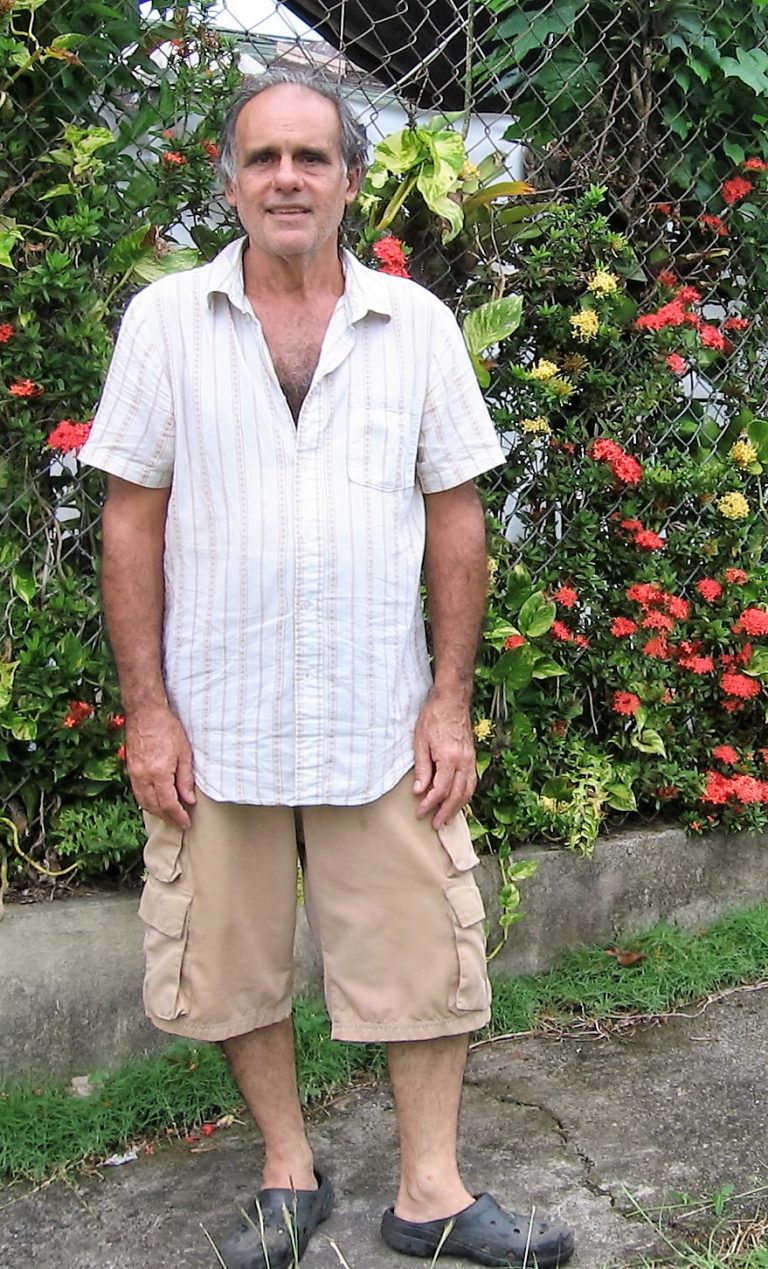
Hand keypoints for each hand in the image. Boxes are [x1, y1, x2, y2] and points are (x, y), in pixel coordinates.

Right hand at [125, 705, 195, 828]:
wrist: (145, 712)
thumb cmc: (167, 728)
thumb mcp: (184, 753)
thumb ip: (185, 779)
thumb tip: (189, 800)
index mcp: (159, 773)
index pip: (168, 804)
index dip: (178, 817)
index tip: (186, 822)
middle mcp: (144, 777)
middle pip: (155, 807)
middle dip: (167, 818)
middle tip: (179, 823)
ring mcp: (134, 774)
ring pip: (144, 802)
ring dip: (156, 812)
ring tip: (169, 816)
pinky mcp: (130, 769)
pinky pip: (137, 793)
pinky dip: (147, 802)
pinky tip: (155, 802)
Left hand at [413, 688, 476, 828]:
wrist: (452, 699)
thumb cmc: (433, 717)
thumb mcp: (420, 742)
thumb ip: (422, 768)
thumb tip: (419, 790)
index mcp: (449, 758)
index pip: (440, 790)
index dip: (429, 804)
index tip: (420, 812)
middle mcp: (464, 762)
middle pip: (457, 795)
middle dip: (446, 812)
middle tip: (436, 825)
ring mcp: (470, 759)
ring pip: (468, 790)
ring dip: (458, 807)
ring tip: (448, 818)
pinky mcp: (472, 756)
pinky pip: (472, 781)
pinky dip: (466, 794)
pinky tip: (459, 800)